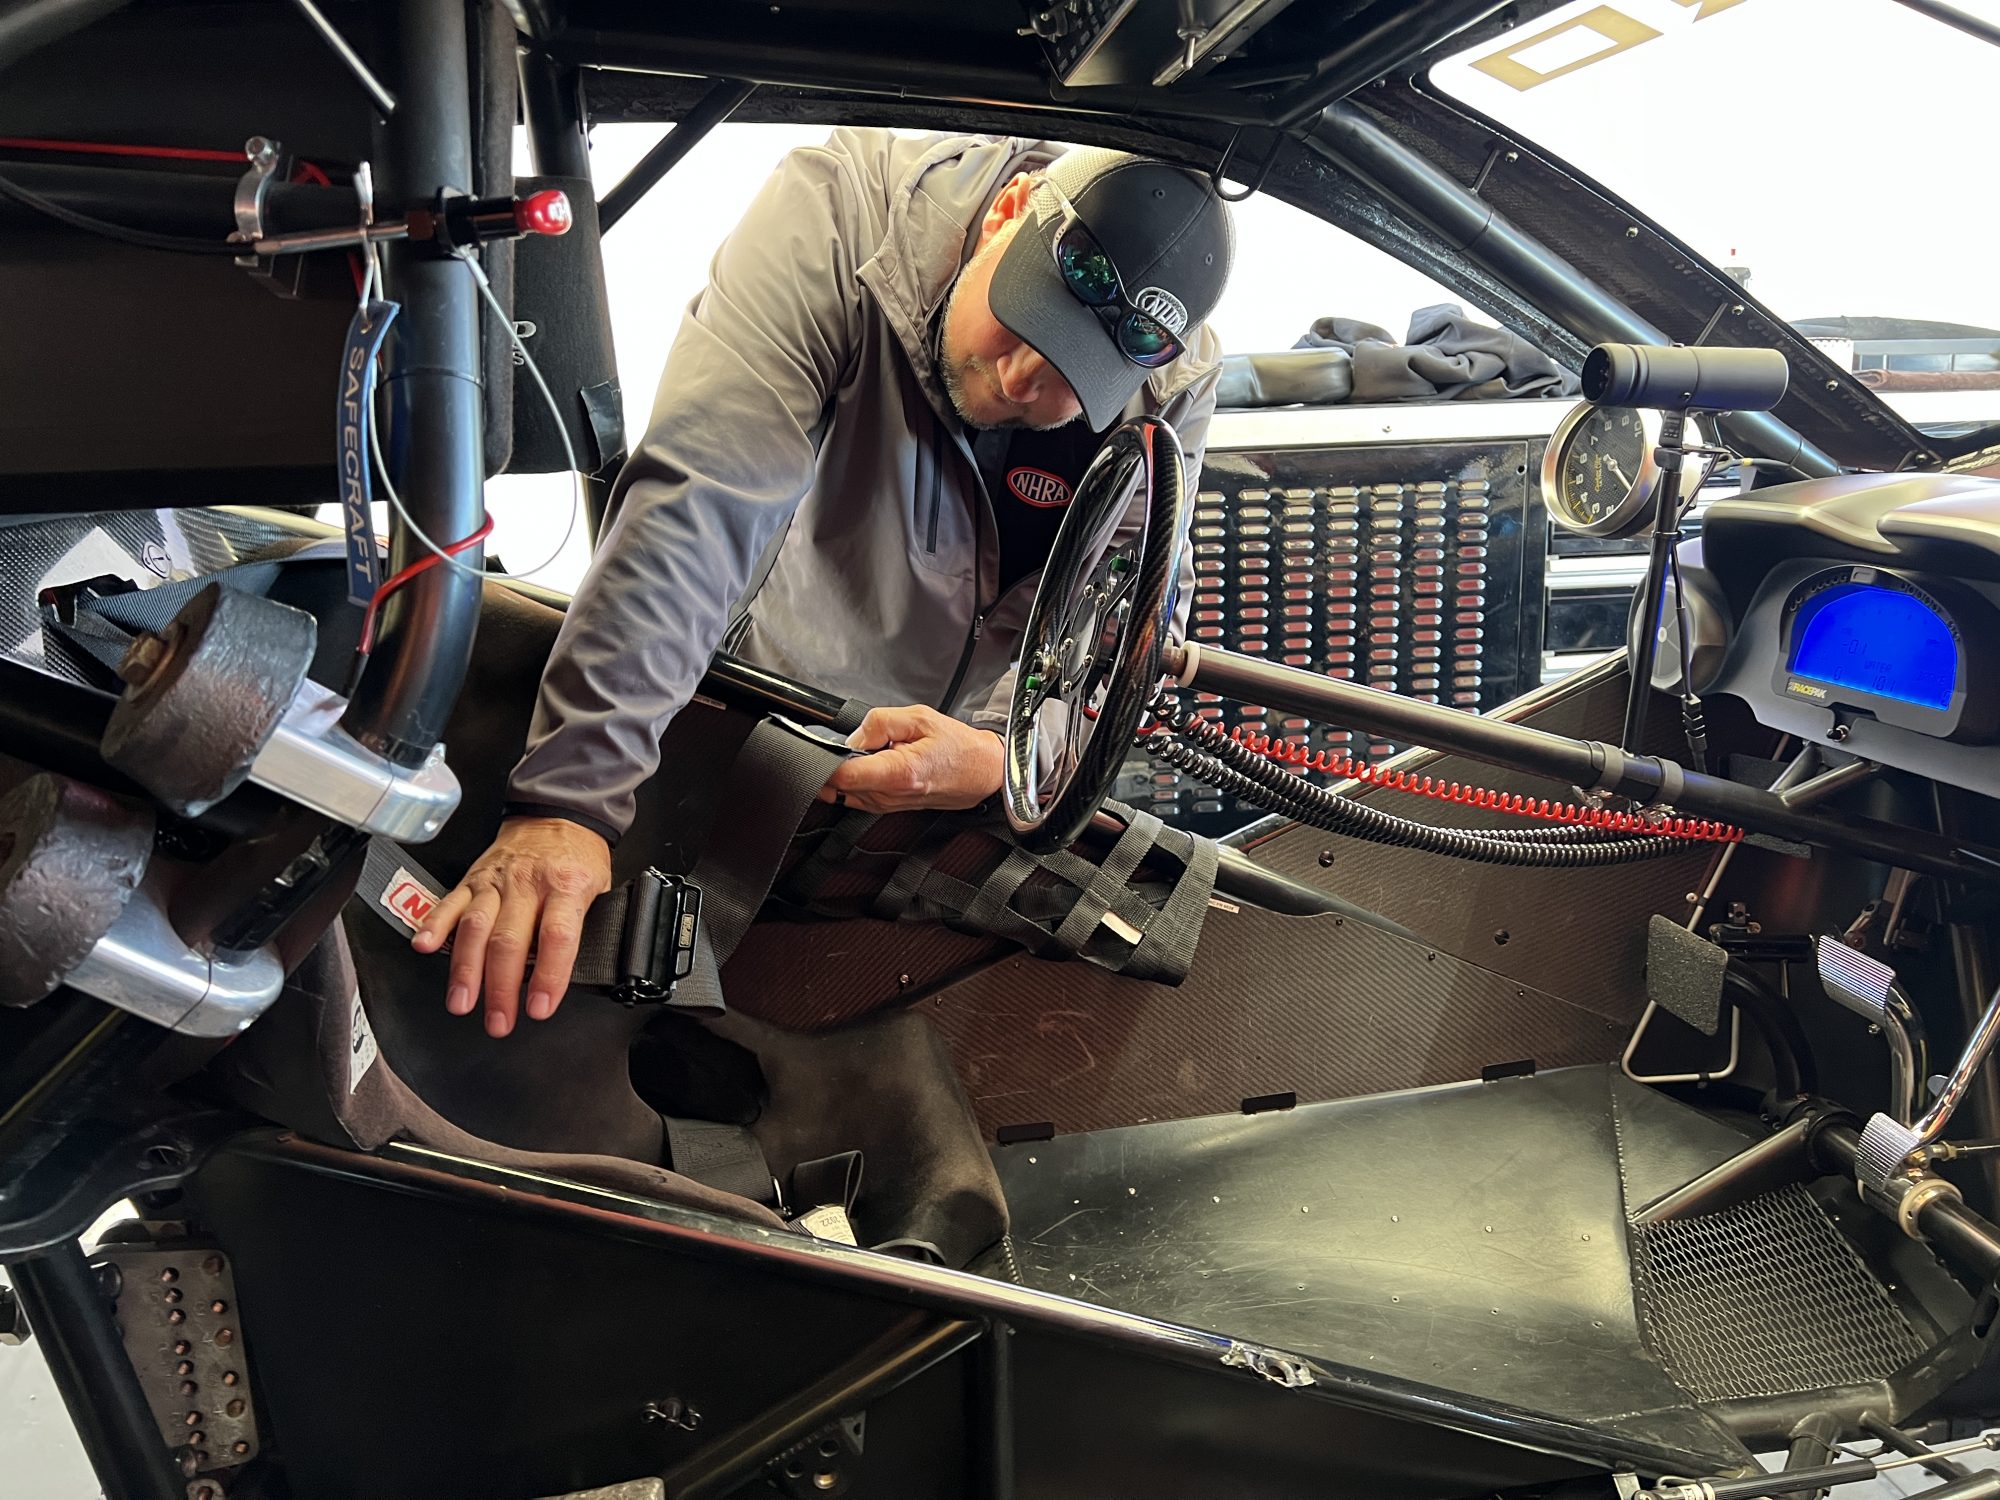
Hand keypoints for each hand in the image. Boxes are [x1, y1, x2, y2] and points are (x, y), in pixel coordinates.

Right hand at [412, 816, 611, 1037]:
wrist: (557, 814)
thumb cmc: (577, 857)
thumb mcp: (599, 888)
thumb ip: (586, 927)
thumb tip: (575, 974)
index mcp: (566, 886)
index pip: (556, 936)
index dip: (548, 975)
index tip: (539, 1007)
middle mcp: (527, 883)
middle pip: (509, 940)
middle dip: (500, 987)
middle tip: (498, 1021)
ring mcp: (496, 881)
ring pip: (475, 927)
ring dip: (465, 969)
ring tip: (461, 1001)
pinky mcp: (472, 879)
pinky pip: (449, 903)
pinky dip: (432, 925)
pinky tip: (423, 947)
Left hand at [818, 705, 1003, 813]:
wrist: (982, 772)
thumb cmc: (958, 746)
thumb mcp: (919, 717)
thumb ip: (879, 722)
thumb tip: (851, 738)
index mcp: (899, 772)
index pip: (843, 776)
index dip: (825, 759)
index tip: (822, 745)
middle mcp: (891, 795)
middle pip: (837, 787)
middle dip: (831, 764)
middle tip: (841, 744)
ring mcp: (888, 805)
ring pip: (843, 794)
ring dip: (842, 774)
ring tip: (860, 752)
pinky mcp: (888, 807)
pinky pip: (855, 797)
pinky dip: (851, 782)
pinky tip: (864, 764)